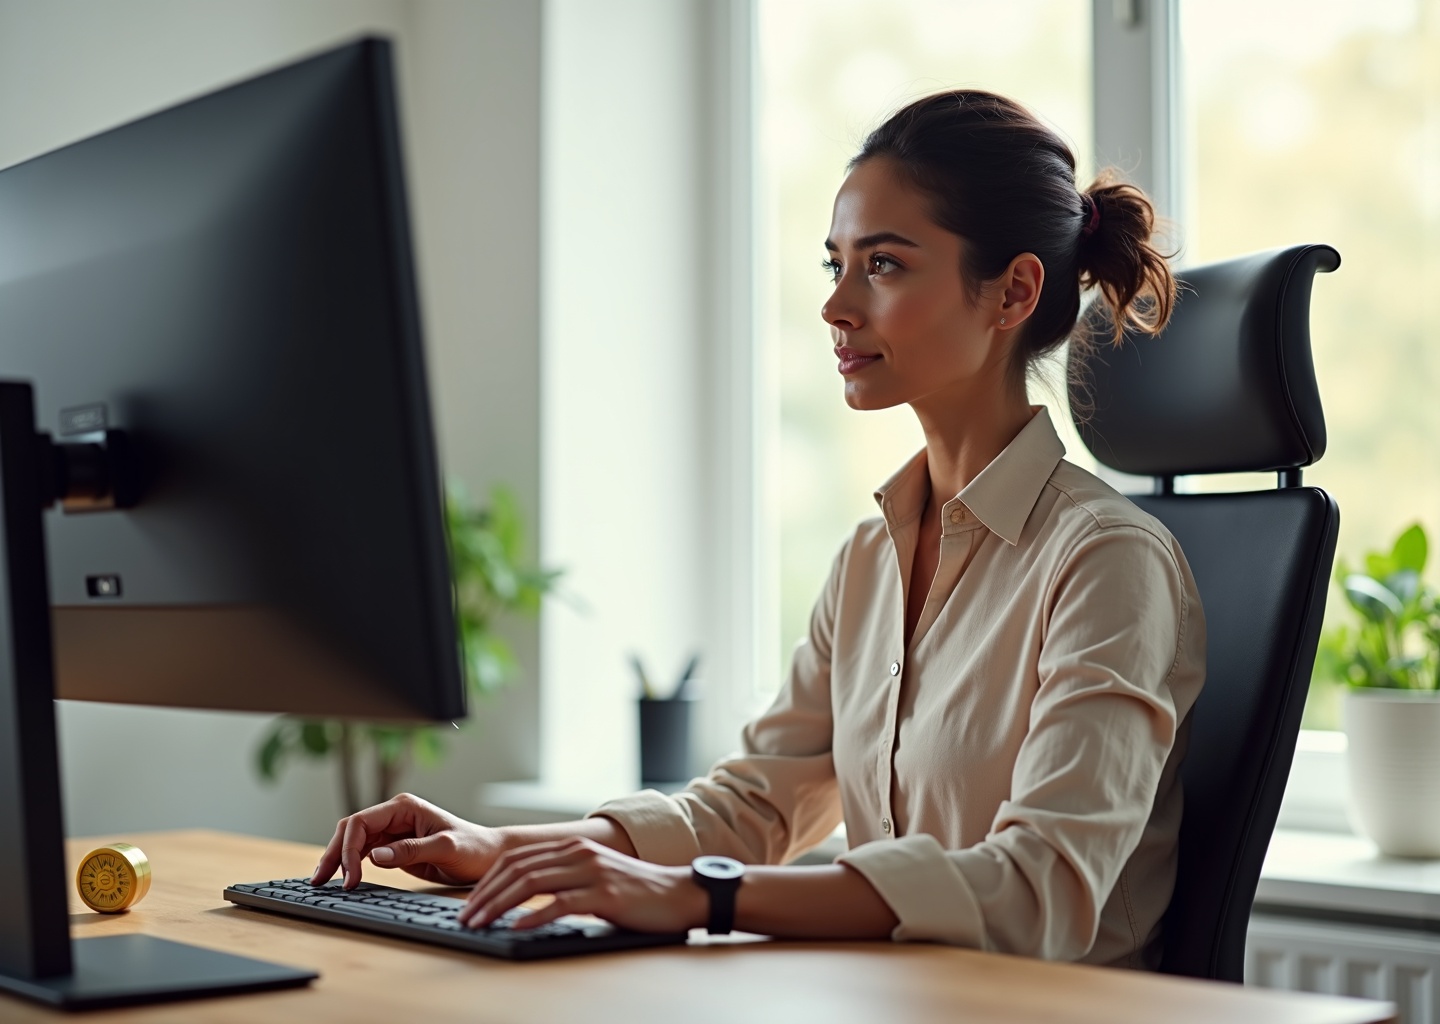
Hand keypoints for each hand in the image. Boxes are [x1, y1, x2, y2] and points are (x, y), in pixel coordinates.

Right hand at [311, 792, 505, 888]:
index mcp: (404, 808)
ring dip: (338, 859)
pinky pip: (365, 854)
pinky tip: (343, 879)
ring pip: (354, 841)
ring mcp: (393, 831)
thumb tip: (375, 856)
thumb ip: (411, 850)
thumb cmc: (474, 848)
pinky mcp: (395, 847)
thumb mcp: (446, 848)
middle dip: (335, 853)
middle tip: (319, 881)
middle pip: (351, 830)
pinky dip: (351, 865)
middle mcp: (395, 816)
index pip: (361, 822)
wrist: (490, 856)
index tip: (350, 878)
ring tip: (322, 882)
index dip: (349, 849)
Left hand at [457, 837, 705, 933]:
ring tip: (480, 923)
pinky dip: (533, 915)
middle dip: (485, 894)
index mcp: (573, 847)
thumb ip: (563, 880)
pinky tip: (516, 927)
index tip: (470, 903)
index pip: (517, 858)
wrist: (678, 894)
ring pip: (532, 883)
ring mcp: (592, 871)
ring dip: (499, 905)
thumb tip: (523, 900)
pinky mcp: (604, 894)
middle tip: (465, 917)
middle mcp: (579, 853)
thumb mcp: (594, 878)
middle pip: (518, 869)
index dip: (488, 880)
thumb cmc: (636, 893)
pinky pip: (560, 903)